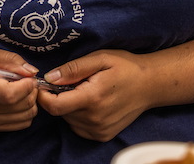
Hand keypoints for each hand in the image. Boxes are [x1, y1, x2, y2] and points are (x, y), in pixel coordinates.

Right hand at [0, 48, 39, 131]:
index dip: (27, 86)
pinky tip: (16, 102)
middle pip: (23, 107)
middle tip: (27, 81)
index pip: (11, 95)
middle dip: (32, 92)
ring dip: (30, 103)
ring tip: (21, 91)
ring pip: (25, 118)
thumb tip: (31, 70)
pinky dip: (24, 114)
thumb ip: (7, 59)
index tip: (28, 76)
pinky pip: (18, 125)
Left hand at [37, 49, 153, 141]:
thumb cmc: (125, 67)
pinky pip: (79, 127)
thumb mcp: (100, 58)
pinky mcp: (103, 135)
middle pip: (60, 112)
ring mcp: (99, 130)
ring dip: (69, 106)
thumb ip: (73, 69)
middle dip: (58, 97)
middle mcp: (95, 119)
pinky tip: (90, 102)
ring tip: (84, 90)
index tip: (44, 84)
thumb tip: (50, 77)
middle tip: (71, 82)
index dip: (43, 96)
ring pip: (68, 120)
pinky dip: (78, 115)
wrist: (150, 85)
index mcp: (92, 98)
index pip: (54, 106)